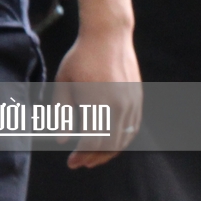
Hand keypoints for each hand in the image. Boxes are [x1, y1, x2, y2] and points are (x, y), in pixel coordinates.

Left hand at [56, 25, 141, 168]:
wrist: (108, 37)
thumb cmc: (79, 58)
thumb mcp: (63, 82)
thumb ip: (62, 111)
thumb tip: (62, 140)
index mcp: (98, 102)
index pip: (92, 141)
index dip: (81, 155)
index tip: (71, 162)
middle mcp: (119, 106)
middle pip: (109, 145)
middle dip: (94, 158)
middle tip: (79, 163)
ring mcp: (132, 104)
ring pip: (123, 140)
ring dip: (108, 152)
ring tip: (91, 157)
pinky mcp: (138, 101)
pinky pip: (132, 129)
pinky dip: (120, 141)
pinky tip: (108, 144)